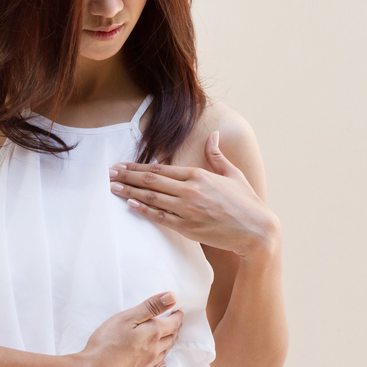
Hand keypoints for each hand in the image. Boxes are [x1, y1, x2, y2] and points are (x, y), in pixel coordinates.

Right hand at [71, 291, 183, 366]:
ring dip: (170, 341)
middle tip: (175, 321)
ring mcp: (148, 362)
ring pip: (166, 350)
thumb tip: (172, 297)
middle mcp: (155, 349)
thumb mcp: (127, 317)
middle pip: (171, 337)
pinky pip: (157, 363)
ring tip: (170, 335)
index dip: (177, 316)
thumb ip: (150, 307)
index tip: (178, 311)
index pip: (172, 323)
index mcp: (153, 333)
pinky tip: (161, 360)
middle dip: (175, 327)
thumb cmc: (108, 341)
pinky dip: (162, 357)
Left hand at [108, 130, 278, 257]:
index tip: (122, 165)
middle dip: (127, 176)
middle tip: (109, 173)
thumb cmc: (246, 202)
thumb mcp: (233, 175)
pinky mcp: (187, 227)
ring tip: (112, 187)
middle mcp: (190, 191)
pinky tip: (130, 204)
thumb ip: (217, 155)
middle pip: (151, 181)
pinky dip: (144, 209)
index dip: (138, 167)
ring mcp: (187, 210)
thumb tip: (213, 135)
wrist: (257, 232)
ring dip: (129, 191)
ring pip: (151, 198)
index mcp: (198, 175)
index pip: (160, 168)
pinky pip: (160, 217)